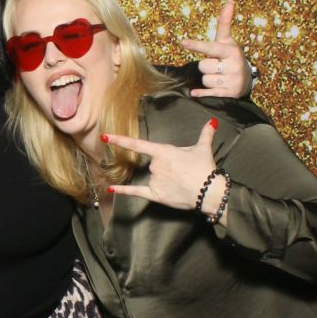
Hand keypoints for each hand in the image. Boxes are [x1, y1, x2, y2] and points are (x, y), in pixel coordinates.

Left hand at [104, 118, 218, 209]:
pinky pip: (136, 192)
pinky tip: (111, 189)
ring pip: (153, 177)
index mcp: (163, 152)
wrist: (209, 191)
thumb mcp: (203, 148)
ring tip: (182, 182)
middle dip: (167, 167)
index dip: (120, 140)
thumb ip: (205, 134)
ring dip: (164, 179)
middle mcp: (155, 165)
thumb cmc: (204, 168)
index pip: (138, 144)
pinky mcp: (155, 195)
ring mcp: (154, 180)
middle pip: (153, 164)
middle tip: (184, 172)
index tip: (105, 137)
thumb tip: (212, 122)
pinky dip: (123, 191)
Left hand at [182, 1, 252, 97]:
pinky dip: (201, 93)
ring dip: (208, 78)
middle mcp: (233, 66)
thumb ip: (224, 23)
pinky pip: (207, 92)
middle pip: (203, 66)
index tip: (183, 42)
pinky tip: (197, 92)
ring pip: (205, 79)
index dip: (197, 45)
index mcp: (231, 51)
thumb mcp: (227, 41)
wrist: (247, 79)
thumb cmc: (231, 56)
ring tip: (218, 75)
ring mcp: (232, 81)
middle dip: (206, 65)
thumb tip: (229, 1)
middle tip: (216, 65)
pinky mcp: (229, 94)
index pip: (210, 47)